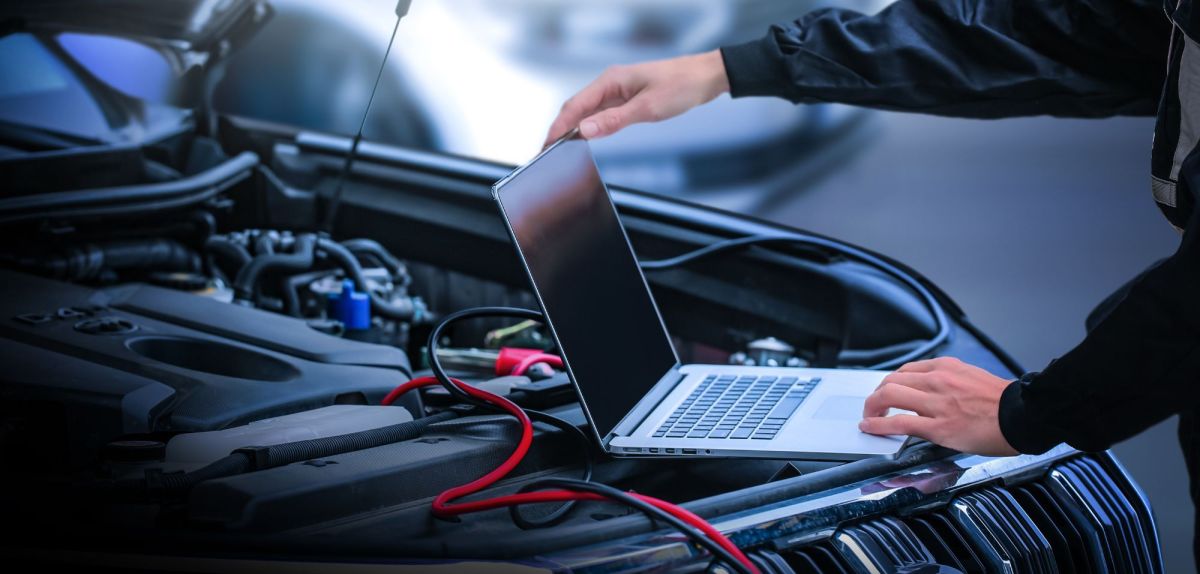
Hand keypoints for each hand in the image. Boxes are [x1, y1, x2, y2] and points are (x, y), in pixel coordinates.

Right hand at [543, 49, 729, 146]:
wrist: (704, 77)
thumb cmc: (681, 86)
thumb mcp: (647, 108)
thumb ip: (613, 120)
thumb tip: (585, 130)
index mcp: (610, 81)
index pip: (575, 105)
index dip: (558, 126)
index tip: (547, 145)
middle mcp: (610, 84)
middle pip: (576, 107)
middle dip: (560, 129)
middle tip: (548, 151)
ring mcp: (618, 91)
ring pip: (587, 111)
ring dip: (574, 128)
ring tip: (561, 148)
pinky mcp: (626, 98)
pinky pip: (601, 112)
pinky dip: (590, 125)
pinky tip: (586, 137)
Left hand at [859, 357, 1018, 456]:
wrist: (1025, 415)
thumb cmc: (1004, 403)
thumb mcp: (972, 378)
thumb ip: (950, 382)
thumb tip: (933, 392)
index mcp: (947, 367)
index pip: (906, 370)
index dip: (891, 383)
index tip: (887, 392)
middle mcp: (938, 380)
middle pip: (891, 380)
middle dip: (876, 394)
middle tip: (873, 406)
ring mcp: (937, 403)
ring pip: (889, 395)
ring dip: (872, 407)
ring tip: (869, 417)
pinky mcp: (938, 426)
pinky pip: (898, 422)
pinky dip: (878, 425)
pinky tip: (870, 428)